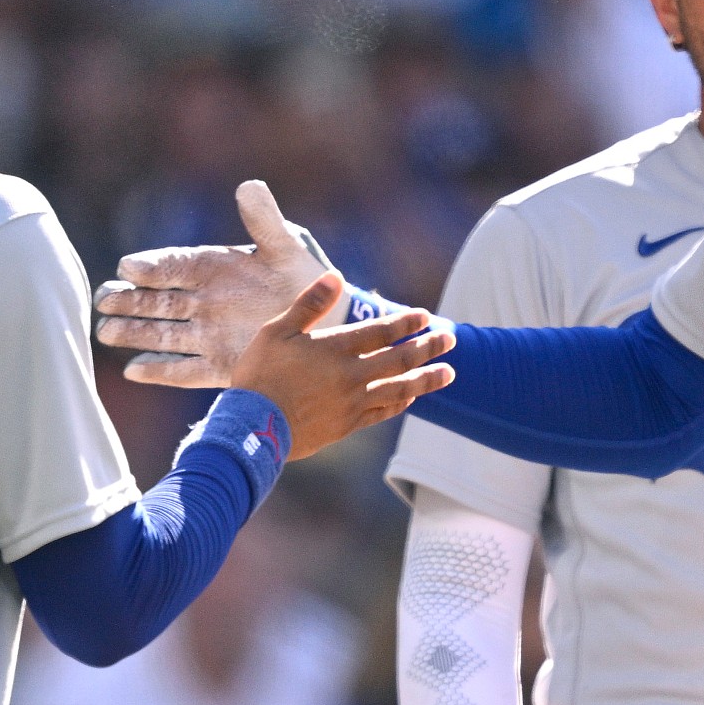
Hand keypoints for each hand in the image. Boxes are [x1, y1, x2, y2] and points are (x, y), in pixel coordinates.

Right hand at [96, 181, 338, 386]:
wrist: (323, 320)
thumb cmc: (302, 277)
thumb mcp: (286, 246)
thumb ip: (264, 220)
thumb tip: (249, 185)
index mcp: (212, 268)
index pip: (173, 265)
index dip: (151, 266)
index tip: (130, 267)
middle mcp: (201, 301)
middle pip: (156, 301)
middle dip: (128, 301)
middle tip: (103, 300)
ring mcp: (207, 334)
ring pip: (162, 334)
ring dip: (133, 334)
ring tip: (106, 332)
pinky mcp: (218, 365)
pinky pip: (184, 370)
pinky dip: (160, 370)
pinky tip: (133, 369)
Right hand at [231, 272, 452, 458]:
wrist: (252, 428)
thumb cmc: (260, 375)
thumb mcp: (277, 332)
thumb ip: (310, 305)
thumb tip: (335, 276)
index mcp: (335, 348)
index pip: (381, 331)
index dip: (406, 323)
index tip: (426, 316)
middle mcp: (351, 375)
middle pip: (399, 359)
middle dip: (427, 347)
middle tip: (450, 339)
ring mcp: (352, 403)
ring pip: (399, 388)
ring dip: (426, 379)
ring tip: (449, 373)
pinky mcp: (347, 426)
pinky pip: (382, 412)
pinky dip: (400, 403)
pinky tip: (411, 397)